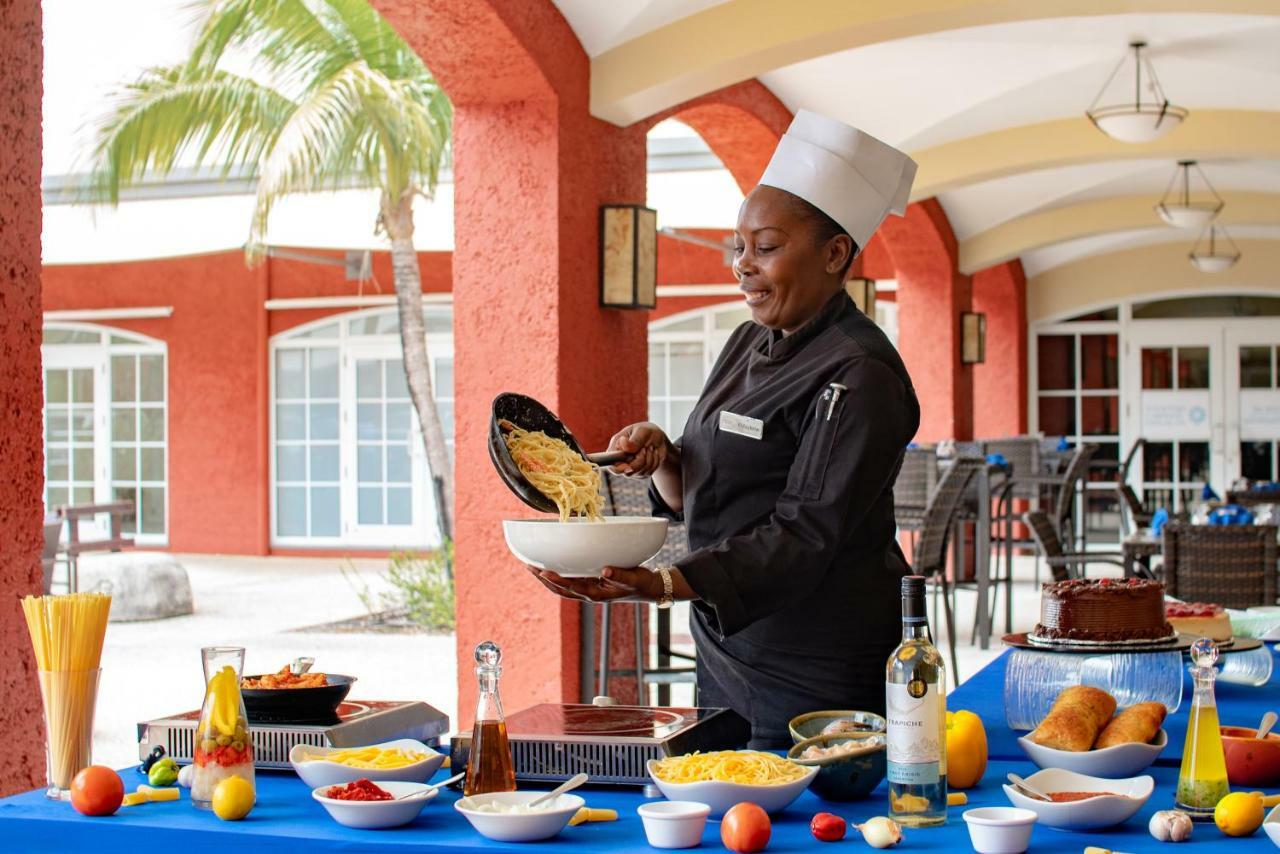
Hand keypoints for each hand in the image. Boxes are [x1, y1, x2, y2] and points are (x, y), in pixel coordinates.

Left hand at [527, 565, 660, 602]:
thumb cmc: (640, 583)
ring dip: (547, 579)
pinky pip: (569, 582)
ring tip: (533, 567)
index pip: (572, 588)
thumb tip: (605, 570)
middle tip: (529, 567)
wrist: (648, 588)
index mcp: (597, 594)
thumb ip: (620, 574)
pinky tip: (551, 567)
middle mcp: (589, 594)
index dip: (557, 580)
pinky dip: (558, 576)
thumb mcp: (633, 577)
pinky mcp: (590, 585)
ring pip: (562, 587)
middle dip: (544, 580)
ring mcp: (588, 590)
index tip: (543, 571)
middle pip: (560, 589)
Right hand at [607, 422, 671, 477]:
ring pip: (640, 472)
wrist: (657, 438)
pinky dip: (654, 461)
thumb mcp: (641, 431)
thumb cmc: (645, 432)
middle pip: (627, 471)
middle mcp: (620, 461)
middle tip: (645, 448)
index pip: (611, 465)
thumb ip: (634, 440)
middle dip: (640, 460)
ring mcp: (631, 469)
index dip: (619, 468)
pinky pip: (649, 472)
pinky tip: (653, 453)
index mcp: (615, 449)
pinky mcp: (641, 473)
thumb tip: (623, 444)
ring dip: (649, 458)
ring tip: (649, 447)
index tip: (629, 466)